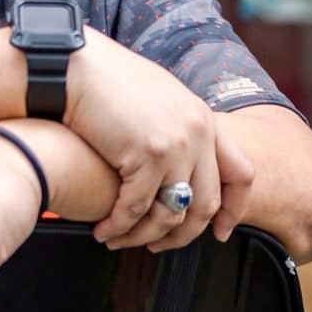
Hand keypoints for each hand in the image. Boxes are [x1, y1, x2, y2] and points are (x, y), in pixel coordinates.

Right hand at [64, 28, 246, 248]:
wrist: (70, 64)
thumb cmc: (101, 79)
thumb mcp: (153, 98)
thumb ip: (173, 127)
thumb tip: (170, 160)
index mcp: (205, 118)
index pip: (242, 174)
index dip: (233, 210)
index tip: (218, 232)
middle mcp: (199, 132)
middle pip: (207, 204)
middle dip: (182, 235)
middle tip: (157, 246)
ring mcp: (176, 144)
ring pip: (172, 213)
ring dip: (144, 236)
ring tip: (119, 240)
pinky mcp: (146, 155)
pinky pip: (137, 207)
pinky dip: (119, 225)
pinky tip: (102, 230)